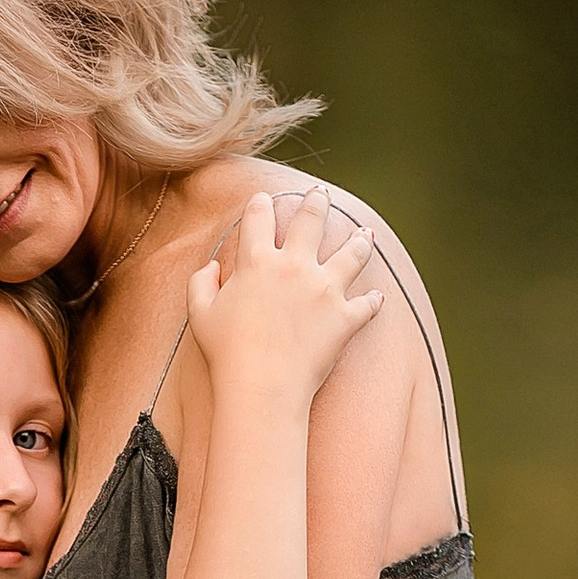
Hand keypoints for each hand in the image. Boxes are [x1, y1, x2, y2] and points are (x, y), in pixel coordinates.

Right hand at [186, 186, 380, 406]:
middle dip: (317, 201)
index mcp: (257, 261)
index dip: (260, 205)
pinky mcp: (345, 317)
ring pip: (352, 253)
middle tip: (321, 193)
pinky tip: (377, 296)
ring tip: (367, 233)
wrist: (263, 385)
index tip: (264, 200)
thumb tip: (212, 266)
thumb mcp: (200, 314)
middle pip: (311, 220)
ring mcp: (325, 289)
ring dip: (360, 240)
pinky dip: (373, 301)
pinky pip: (367, 305)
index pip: (259, 217)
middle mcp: (295, 266)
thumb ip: (201, 283)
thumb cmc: (227, 352)